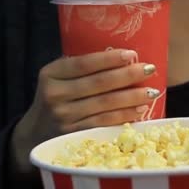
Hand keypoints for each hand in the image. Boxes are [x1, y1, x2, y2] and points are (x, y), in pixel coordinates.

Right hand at [10, 48, 158, 171]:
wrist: (36, 132)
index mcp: (51, 74)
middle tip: (149, 69)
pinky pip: (105, 123)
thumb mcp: (57, 77)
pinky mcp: (74, 134)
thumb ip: (79, 67)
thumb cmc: (56, 96)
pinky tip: (140, 109)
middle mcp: (56, 95)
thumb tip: (123, 56)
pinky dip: (125, 116)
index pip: (83, 63)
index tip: (131, 54)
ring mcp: (64, 117)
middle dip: (128, 75)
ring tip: (152, 91)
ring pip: (105, 104)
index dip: (109, 59)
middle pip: (98, 83)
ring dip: (132, 97)